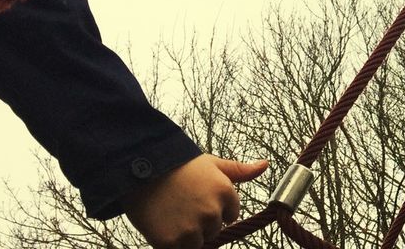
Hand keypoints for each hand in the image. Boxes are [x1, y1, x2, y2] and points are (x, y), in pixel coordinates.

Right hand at [125, 154, 268, 248]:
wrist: (140, 171)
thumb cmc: (179, 166)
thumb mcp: (212, 164)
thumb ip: (240, 170)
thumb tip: (264, 165)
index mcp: (225, 193)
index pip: (231, 215)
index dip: (215, 209)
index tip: (199, 199)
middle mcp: (212, 212)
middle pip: (214, 230)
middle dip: (202, 222)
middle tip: (183, 205)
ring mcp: (191, 229)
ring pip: (198, 243)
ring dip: (187, 235)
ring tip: (173, 214)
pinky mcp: (171, 242)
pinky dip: (172, 243)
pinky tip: (164, 225)